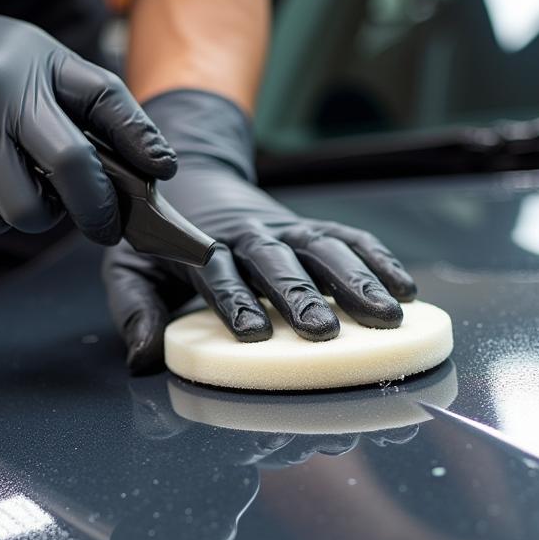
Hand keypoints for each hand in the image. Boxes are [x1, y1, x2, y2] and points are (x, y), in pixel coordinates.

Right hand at [0, 0, 176, 241]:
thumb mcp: (44, 58)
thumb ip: (107, 107)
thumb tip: (162, 165)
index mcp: (18, 84)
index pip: (74, 161)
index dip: (100, 204)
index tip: (112, 224)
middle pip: (31, 211)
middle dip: (49, 216)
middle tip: (47, 196)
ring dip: (2, 213)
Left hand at [102, 90, 416, 370]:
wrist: (194, 180)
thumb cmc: (160, 239)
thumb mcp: (131, 270)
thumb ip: (136, 311)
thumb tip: (143, 359)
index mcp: (200, 249)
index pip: (218, 274)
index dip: (235, 301)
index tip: (254, 331)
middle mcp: (248, 237)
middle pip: (278, 263)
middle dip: (302, 296)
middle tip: (323, 331)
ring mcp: (285, 229)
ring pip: (324, 248)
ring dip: (357, 280)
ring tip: (388, 316)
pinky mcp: (311, 228)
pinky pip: (350, 238)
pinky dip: (380, 259)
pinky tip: (407, 288)